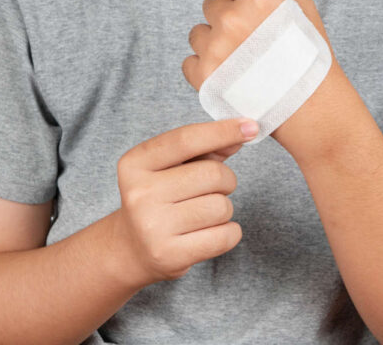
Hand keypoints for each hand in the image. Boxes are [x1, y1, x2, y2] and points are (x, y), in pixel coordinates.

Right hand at [113, 117, 259, 286]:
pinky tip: (210, 232)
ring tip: (204, 213)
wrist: (132, 248)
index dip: (223, 130)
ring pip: (221, 207)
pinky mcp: (169, 255)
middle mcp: (139, 193)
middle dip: (226, 179)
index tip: (251, 126)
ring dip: (224, 208)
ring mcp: (152, 227)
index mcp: (135, 163)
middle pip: (212, 175)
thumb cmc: (161, 198)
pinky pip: (225, 236)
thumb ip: (207, 147)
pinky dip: (229, 232)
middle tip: (215, 189)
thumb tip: (244, 132)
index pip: (186, 139)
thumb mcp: (172, 166)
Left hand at [182, 0, 336, 92]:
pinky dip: (206, 69)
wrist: (310, 106)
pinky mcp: (204, 78)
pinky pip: (189, 62)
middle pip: (210, 3)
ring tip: (245, 61)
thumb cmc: (306, 48)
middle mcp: (233, 19)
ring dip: (215, 43)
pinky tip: (233, 76)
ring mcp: (216, 50)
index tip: (261, 15)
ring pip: (198, 32)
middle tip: (257, 42)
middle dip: (229, 18)